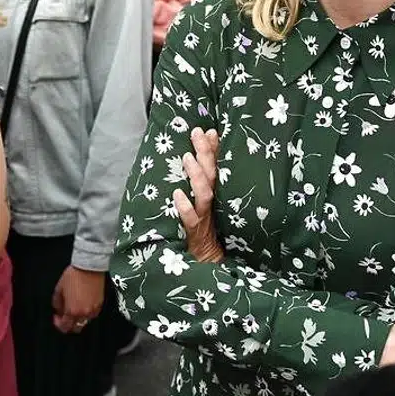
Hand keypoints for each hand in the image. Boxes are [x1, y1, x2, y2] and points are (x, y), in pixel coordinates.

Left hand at [52, 265, 105, 333]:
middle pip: (76, 328)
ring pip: (85, 322)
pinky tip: (83, 304)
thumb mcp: (59, 289)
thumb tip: (59, 309)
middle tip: (64, 316)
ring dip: (78, 318)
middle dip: (69, 324)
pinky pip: (92, 314)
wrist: (89, 267)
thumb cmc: (73, 276)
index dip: (58, 324)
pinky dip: (87, 313)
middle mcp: (84, 313)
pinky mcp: (100, 304)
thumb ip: (57, 303)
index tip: (57, 317)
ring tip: (74, 307)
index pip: (65, 327)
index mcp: (72, 311)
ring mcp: (93, 310)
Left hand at [174, 128, 223, 263]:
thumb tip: (190, 163)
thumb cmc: (203, 234)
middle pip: (212, 175)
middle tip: (198, 133)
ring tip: (188, 158)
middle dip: (206, 153)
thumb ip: (201, 187)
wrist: (207, 265)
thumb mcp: (203, 208)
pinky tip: (177, 195)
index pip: (216, 168)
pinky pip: (191, 219)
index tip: (209, 130)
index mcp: (215, 196)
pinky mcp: (195, 234)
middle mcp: (212, 204)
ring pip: (205, 194)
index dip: (214, 149)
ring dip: (197, 175)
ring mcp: (204, 218)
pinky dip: (185, 207)